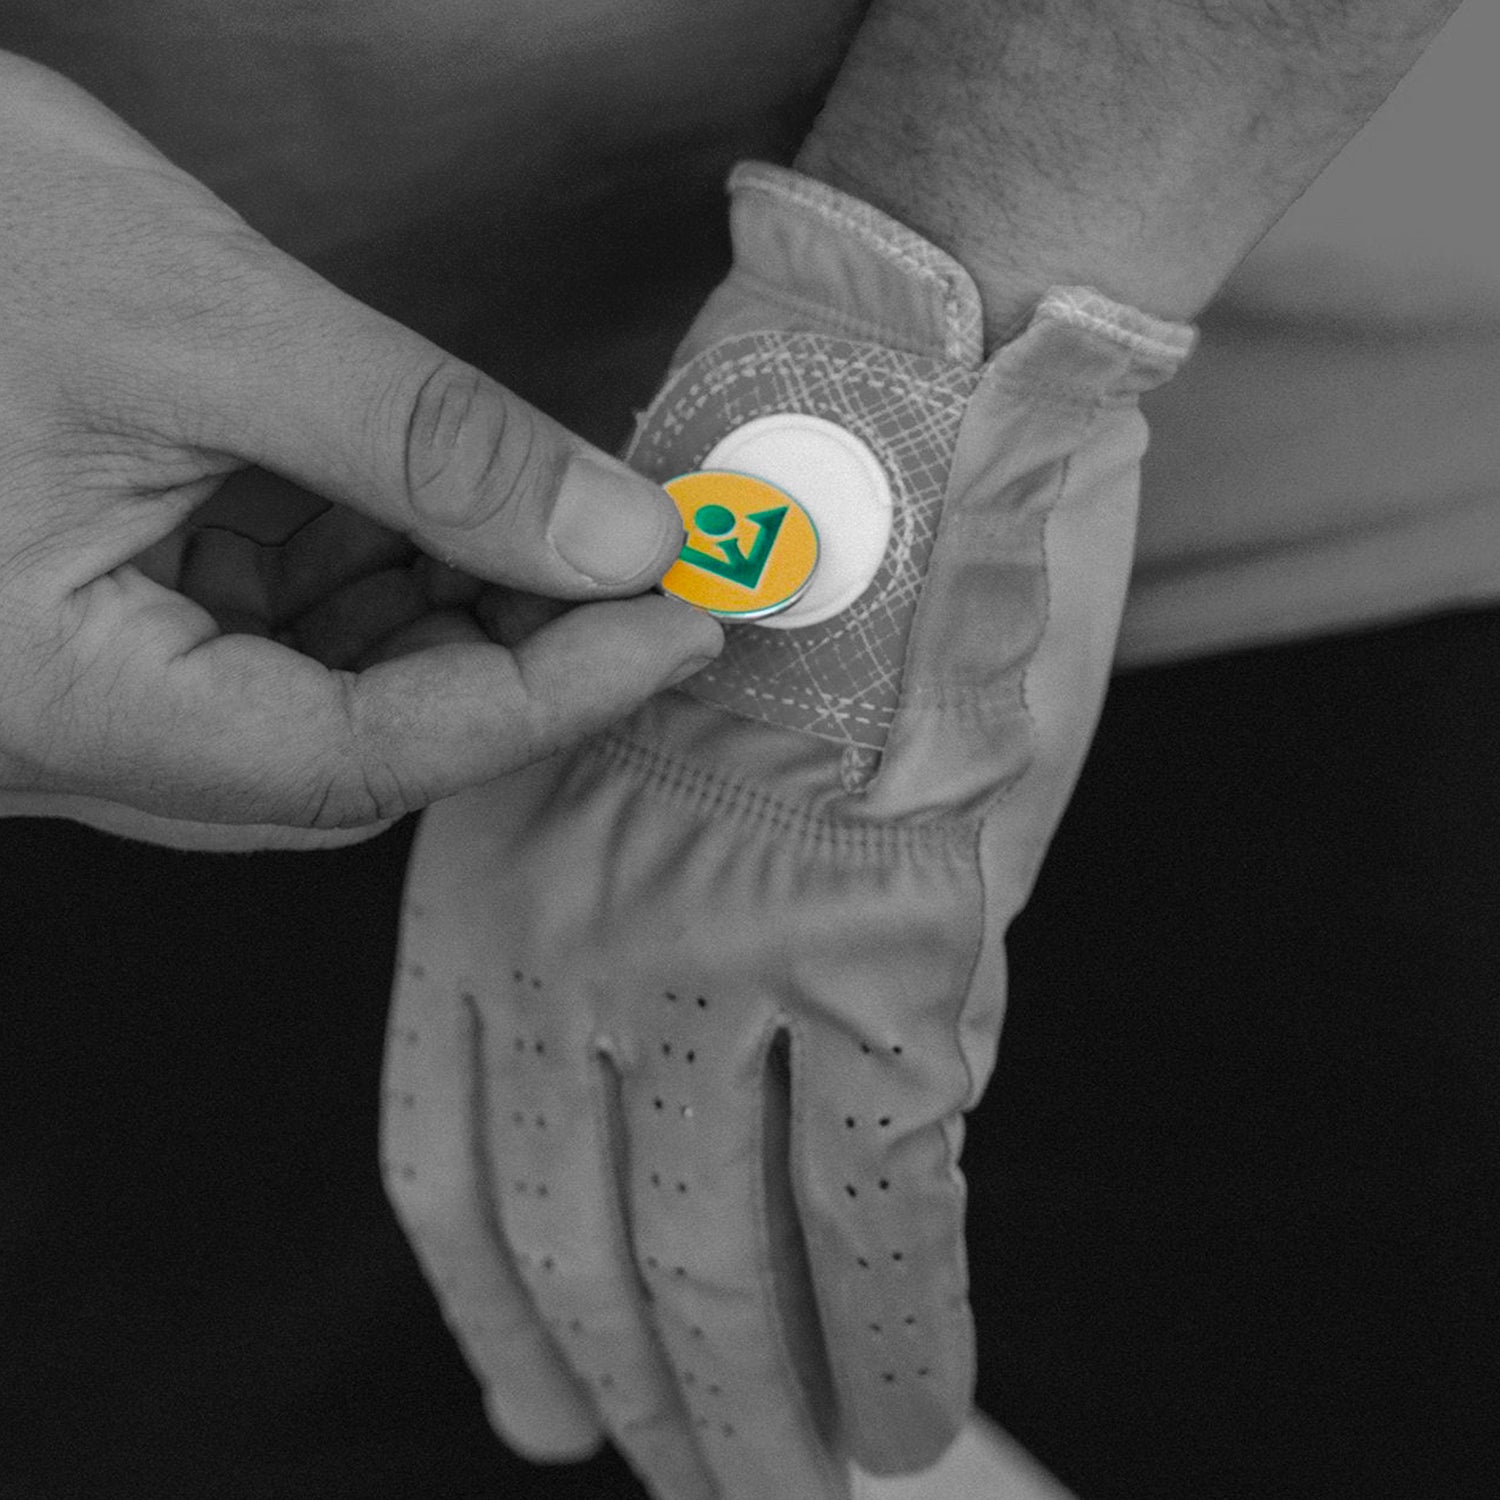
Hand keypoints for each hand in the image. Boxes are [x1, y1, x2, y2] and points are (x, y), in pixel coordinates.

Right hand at [0, 52, 720, 849]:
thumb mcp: (192, 317)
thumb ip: (424, 445)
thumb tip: (611, 535)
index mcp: (56, 699)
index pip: (367, 754)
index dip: (550, 693)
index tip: (676, 620)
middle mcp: (55, 731)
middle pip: (349, 748)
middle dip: (509, 662)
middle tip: (632, 577)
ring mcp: (67, 685)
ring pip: (310, 701)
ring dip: (444, 618)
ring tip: (545, 526)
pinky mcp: (80, 624)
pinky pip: (253, 639)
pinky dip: (361, 579)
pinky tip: (426, 508)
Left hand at [383, 164, 1191, 1496]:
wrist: (904, 403)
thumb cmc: (785, 545)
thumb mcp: (648, 738)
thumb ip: (670, 907)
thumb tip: (765, 1078)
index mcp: (498, 870)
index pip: (453, 1158)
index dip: (498, 1309)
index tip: (540, 1402)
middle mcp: (581, 933)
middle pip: (580, 1241)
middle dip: (641, 1397)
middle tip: (687, 1485)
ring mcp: (724, 951)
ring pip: (718, 1259)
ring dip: (760, 1410)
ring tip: (795, 1489)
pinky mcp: (884, 949)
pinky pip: (883, 1205)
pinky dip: (900, 1331)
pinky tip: (914, 1410)